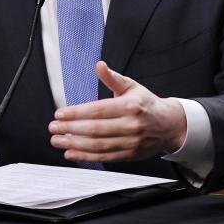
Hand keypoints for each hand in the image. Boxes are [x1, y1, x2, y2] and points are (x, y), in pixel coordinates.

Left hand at [48, 61, 186, 162]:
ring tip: (58, 140)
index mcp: (130, 106)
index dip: (76, 113)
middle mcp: (130, 125)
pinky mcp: (129, 155)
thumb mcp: (132, 86)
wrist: (169, 125)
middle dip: (70, 129)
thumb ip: (112, 78)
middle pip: (95, 129)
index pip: (97, 110)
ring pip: (97, 146)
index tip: (60, 114)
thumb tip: (99, 66)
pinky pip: (104, 158)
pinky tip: (71, 153)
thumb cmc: (147, 105)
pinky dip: (85, 157)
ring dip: (74, 144)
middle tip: (53, 128)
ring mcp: (130, 142)